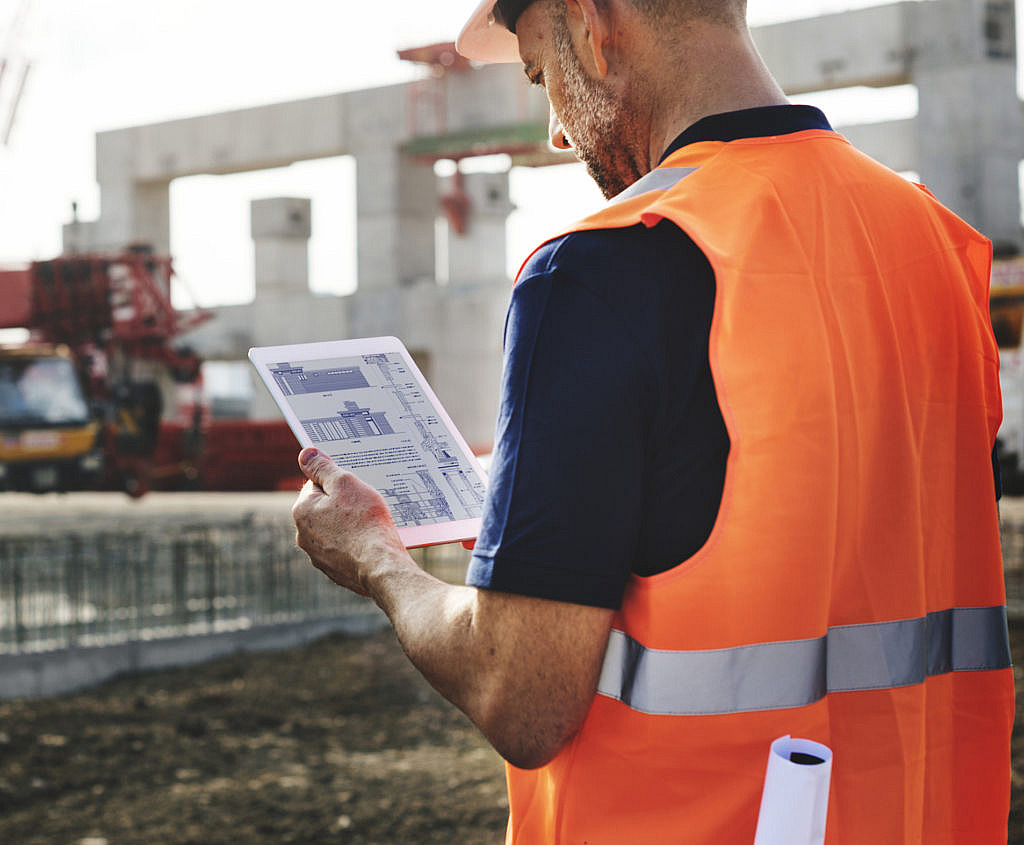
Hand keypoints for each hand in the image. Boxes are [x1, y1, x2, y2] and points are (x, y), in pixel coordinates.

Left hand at [291, 448, 406, 596]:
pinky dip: (355, 545)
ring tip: (371, 525)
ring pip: (334, 530)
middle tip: (365, 505)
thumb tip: (305, 454)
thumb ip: (323, 468)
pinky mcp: (335, 571)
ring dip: (349, 525)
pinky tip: (371, 542)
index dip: (337, 483)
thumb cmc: (365, 523)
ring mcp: (319, 556)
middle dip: (342, 504)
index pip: (315, 485)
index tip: (354, 487)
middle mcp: (304, 536)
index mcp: (302, 511)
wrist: (381, 566)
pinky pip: (345, 550)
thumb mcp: (346, 483)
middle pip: (324, 509)